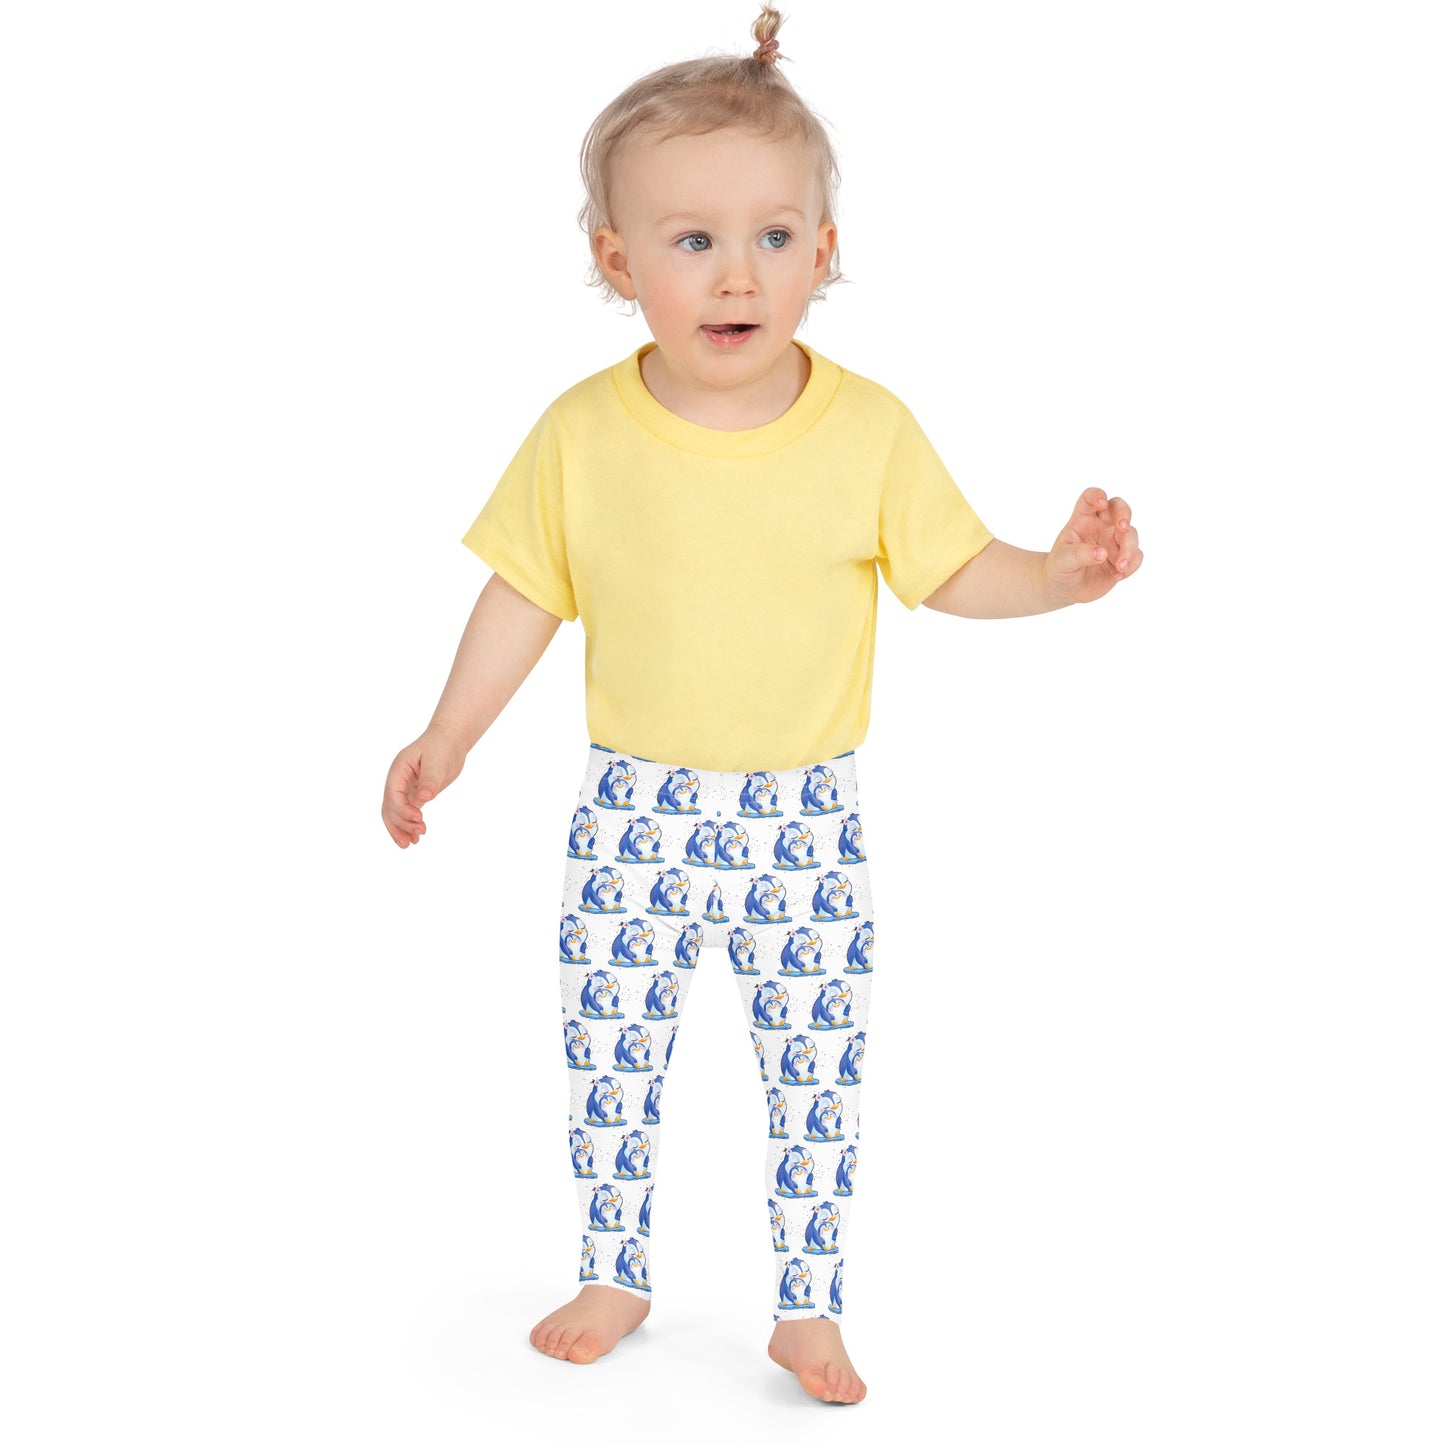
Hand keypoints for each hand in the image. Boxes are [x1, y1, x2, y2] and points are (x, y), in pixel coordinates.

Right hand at [381, 727, 467, 847]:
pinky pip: (407, 812)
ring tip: (411, 844)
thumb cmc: (442, 746)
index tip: (419, 819)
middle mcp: (397, 780)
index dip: (403, 810)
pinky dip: (409, 825)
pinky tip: (415, 838)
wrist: (449, 740)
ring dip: (400, 829)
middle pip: (390, 807)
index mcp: (398, 770)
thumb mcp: (437, 761)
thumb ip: (430, 780)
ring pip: (395, 813)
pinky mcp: (415, 794)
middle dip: (399, 824)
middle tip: (416, 837)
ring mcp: (404, 788)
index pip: (393, 795)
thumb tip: (423, 798)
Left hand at [1044, 488, 1142, 603]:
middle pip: (1119, 507)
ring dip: (1129, 548)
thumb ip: (1078, 555)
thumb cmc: (1059, 568)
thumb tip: (1102, 553)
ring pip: (1131, 534)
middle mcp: (1101, 525)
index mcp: (1082, 519)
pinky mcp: (1123, 557)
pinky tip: (1118, 575)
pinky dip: (1131, 564)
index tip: (1100, 503)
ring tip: (1120, 567)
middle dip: (1124, 514)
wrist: (1065, 589)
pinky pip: (1136, 556)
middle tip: (1122, 528)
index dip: (1097, 495)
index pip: (1090, 498)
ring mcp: (1114, 540)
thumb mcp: (1061, 561)